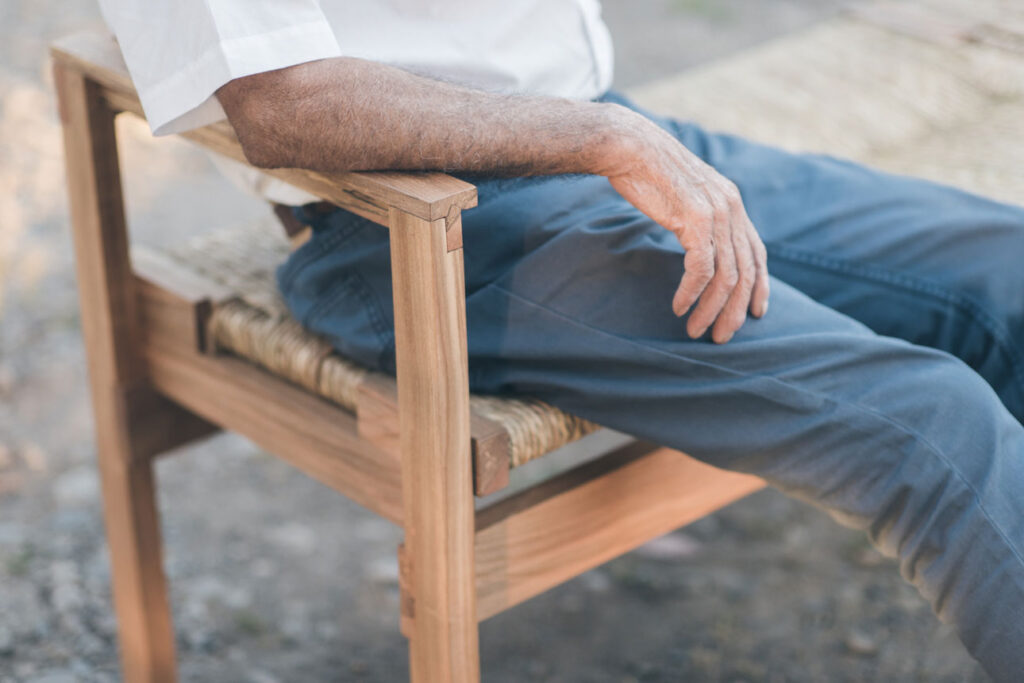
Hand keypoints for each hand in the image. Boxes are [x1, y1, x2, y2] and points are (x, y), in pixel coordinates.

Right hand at [606, 115, 768, 342]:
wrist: (629, 146)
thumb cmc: (647, 171)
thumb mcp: (684, 193)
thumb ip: (699, 216)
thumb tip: (698, 241)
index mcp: (732, 202)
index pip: (757, 253)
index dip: (760, 286)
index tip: (755, 314)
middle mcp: (731, 207)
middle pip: (746, 271)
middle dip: (737, 309)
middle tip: (722, 336)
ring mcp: (716, 213)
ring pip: (726, 276)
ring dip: (711, 309)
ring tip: (697, 330)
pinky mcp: (696, 220)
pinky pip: (701, 269)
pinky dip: (692, 293)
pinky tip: (679, 307)